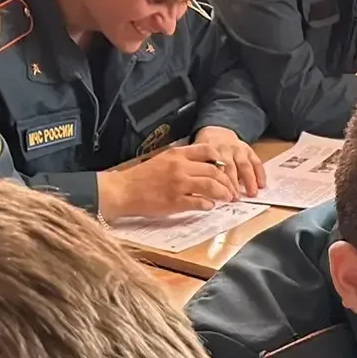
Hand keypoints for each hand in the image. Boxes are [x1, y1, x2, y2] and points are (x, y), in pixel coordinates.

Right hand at [101, 144, 239, 218]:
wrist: (124, 190)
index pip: (208, 151)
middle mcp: (180, 167)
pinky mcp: (176, 202)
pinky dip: (208, 205)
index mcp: (177, 154)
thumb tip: (203, 165)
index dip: (222, 160)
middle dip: (228, 182)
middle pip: (215, 171)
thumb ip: (182, 160)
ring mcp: (179, 185)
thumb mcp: (162, 159)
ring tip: (228, 198)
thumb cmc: (142, 177)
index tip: (227, 169)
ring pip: (211, 186)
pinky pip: (199, 203)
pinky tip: (210, 206)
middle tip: (232, 190)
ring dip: (223, 193)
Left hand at [194, 127, 267, 197]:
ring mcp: (238, 149)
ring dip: (249, 180)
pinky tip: (262, 185)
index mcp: (210, 152)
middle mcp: (224, 150)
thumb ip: (199, 171)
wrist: (216, 133)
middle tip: (235, 198)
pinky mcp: (248, 150)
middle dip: (233, 184)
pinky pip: (256, 161)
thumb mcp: (196, 157)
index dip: (218, 182)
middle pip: (230, 167)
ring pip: (244, 165)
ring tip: (252, 193)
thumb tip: (200, 193)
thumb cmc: (205, 152)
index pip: (214, 169)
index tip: (221, 196)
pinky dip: (260, 173)